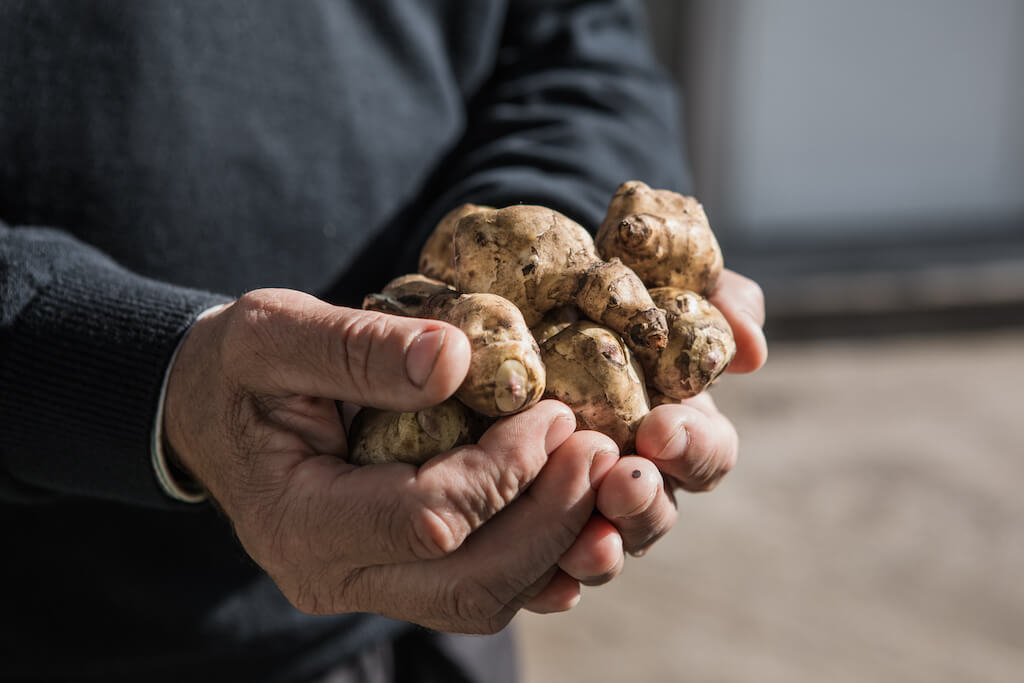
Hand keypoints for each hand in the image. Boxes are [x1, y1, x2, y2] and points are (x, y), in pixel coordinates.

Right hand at [164, 289, 615, 632]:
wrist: (215, 411)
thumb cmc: (238, 367)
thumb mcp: (272, 335)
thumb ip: (355, 348)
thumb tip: (457, 359)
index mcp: (299, 520)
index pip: (426, 521)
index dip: (502, 471)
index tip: (551, 410)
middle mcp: (334, 576)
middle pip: (470, 582)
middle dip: (550, 517)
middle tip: (598, 447)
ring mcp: (368, 588)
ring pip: (484, 598)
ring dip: (555, 540)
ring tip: (596, 469)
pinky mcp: (397, 578)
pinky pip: (480, 589)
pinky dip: (538, 556)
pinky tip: (573, 506)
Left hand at [549, 269, 767, 589]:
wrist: (507, 298)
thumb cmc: (595, 292)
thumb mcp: (658, 277)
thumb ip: (715, 301)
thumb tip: (752, 350)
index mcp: (674, 426)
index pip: (707, 454)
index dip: (693, 448)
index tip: (660, 428)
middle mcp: (635, 473)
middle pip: (658, 512)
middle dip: (645, 504)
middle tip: (623, 483)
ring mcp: (584, 506)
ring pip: (607, 548)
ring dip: (603, 549)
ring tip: (584, 543)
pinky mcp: (528, 526)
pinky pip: (544, 572)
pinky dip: (550, 581)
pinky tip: (543, 581)